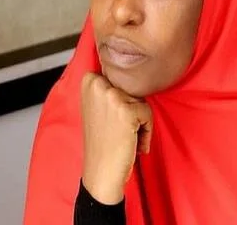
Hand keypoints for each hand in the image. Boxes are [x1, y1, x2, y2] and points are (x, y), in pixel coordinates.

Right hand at [80, 72, 152, 204]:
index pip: (123, 78)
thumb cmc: (103, 141)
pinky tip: (131, 143)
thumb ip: (108, 86)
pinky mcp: (126, 110)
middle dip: (133, 111)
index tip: (111, 118)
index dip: (123, 102)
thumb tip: (132, 66)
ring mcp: (112, 96)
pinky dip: (146, 132)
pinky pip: (148, 114)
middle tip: (117, 130)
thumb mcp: (97, 106)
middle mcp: (98, 84)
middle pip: (134, 89)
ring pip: (142, 101)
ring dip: (139, 122)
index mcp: (89, 79)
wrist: (100, 171)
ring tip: (123, 137)